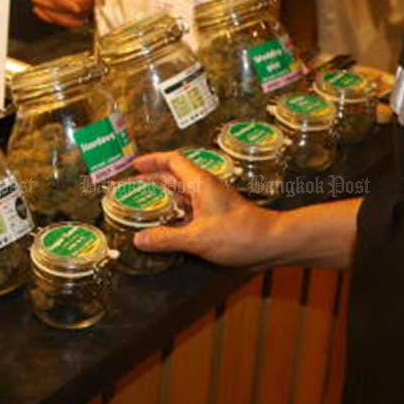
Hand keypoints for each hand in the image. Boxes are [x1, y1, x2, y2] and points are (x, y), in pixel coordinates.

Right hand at [14, 0, 87, 27]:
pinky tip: (69, 20)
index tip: (78, 9)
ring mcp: (38, 1)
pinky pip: (48, 15)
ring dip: (65, 21)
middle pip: (53, 13)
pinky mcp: (39, 2)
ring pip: (51, 17)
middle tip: (83, 20)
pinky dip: (58, 19)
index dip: (68, 4)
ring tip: (80, 23)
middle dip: (68, 19)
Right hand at [129, 151, 282, 267]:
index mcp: (200, 183)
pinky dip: (174, 215)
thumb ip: (166, 238)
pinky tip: (165, 227)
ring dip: (162, 199)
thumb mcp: (198, 238)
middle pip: (173, 177)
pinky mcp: (216, 217)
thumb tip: (139, 239)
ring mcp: (211, 202)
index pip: (172, 161)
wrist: (272, 243)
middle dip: (152, 181)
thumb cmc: (240, 234)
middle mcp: (205, 188)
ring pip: (181, 195)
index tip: (134, 166)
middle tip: (130, 189)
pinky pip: (189, 211)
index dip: (152, 160)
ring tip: (142, 207)